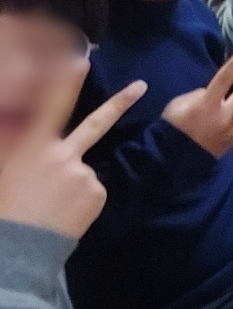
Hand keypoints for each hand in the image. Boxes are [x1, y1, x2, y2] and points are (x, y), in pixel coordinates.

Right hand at [0, 61, 145, 238]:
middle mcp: (60, 155)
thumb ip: (17, 141)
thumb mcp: (6, 165)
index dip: (65, 81)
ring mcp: (82, 173)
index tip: (80, 59)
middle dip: (121, 102)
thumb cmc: (3, 205)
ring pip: (84, 170)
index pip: (50, 105)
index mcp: (31, 146)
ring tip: (48, 206)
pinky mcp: (96, 193)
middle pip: (96, 123)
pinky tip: (62, 214)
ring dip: (71, 183)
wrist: (16, 248)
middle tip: (142, 86)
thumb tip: (23, 122)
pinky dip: (80, 200)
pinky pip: (91, 190)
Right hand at [162, 45, 232, 158]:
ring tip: (205, 121)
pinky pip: (227, 127)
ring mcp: (230, 130)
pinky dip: (220, 126)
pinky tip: (207, 133)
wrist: (172, 163)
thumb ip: (196, 95)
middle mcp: (225, 115)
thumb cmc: (171, 130)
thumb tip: (209, 94)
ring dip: (227, 110)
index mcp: (208, 104)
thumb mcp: (177, 106)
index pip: (224, 78)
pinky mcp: (230, 142)